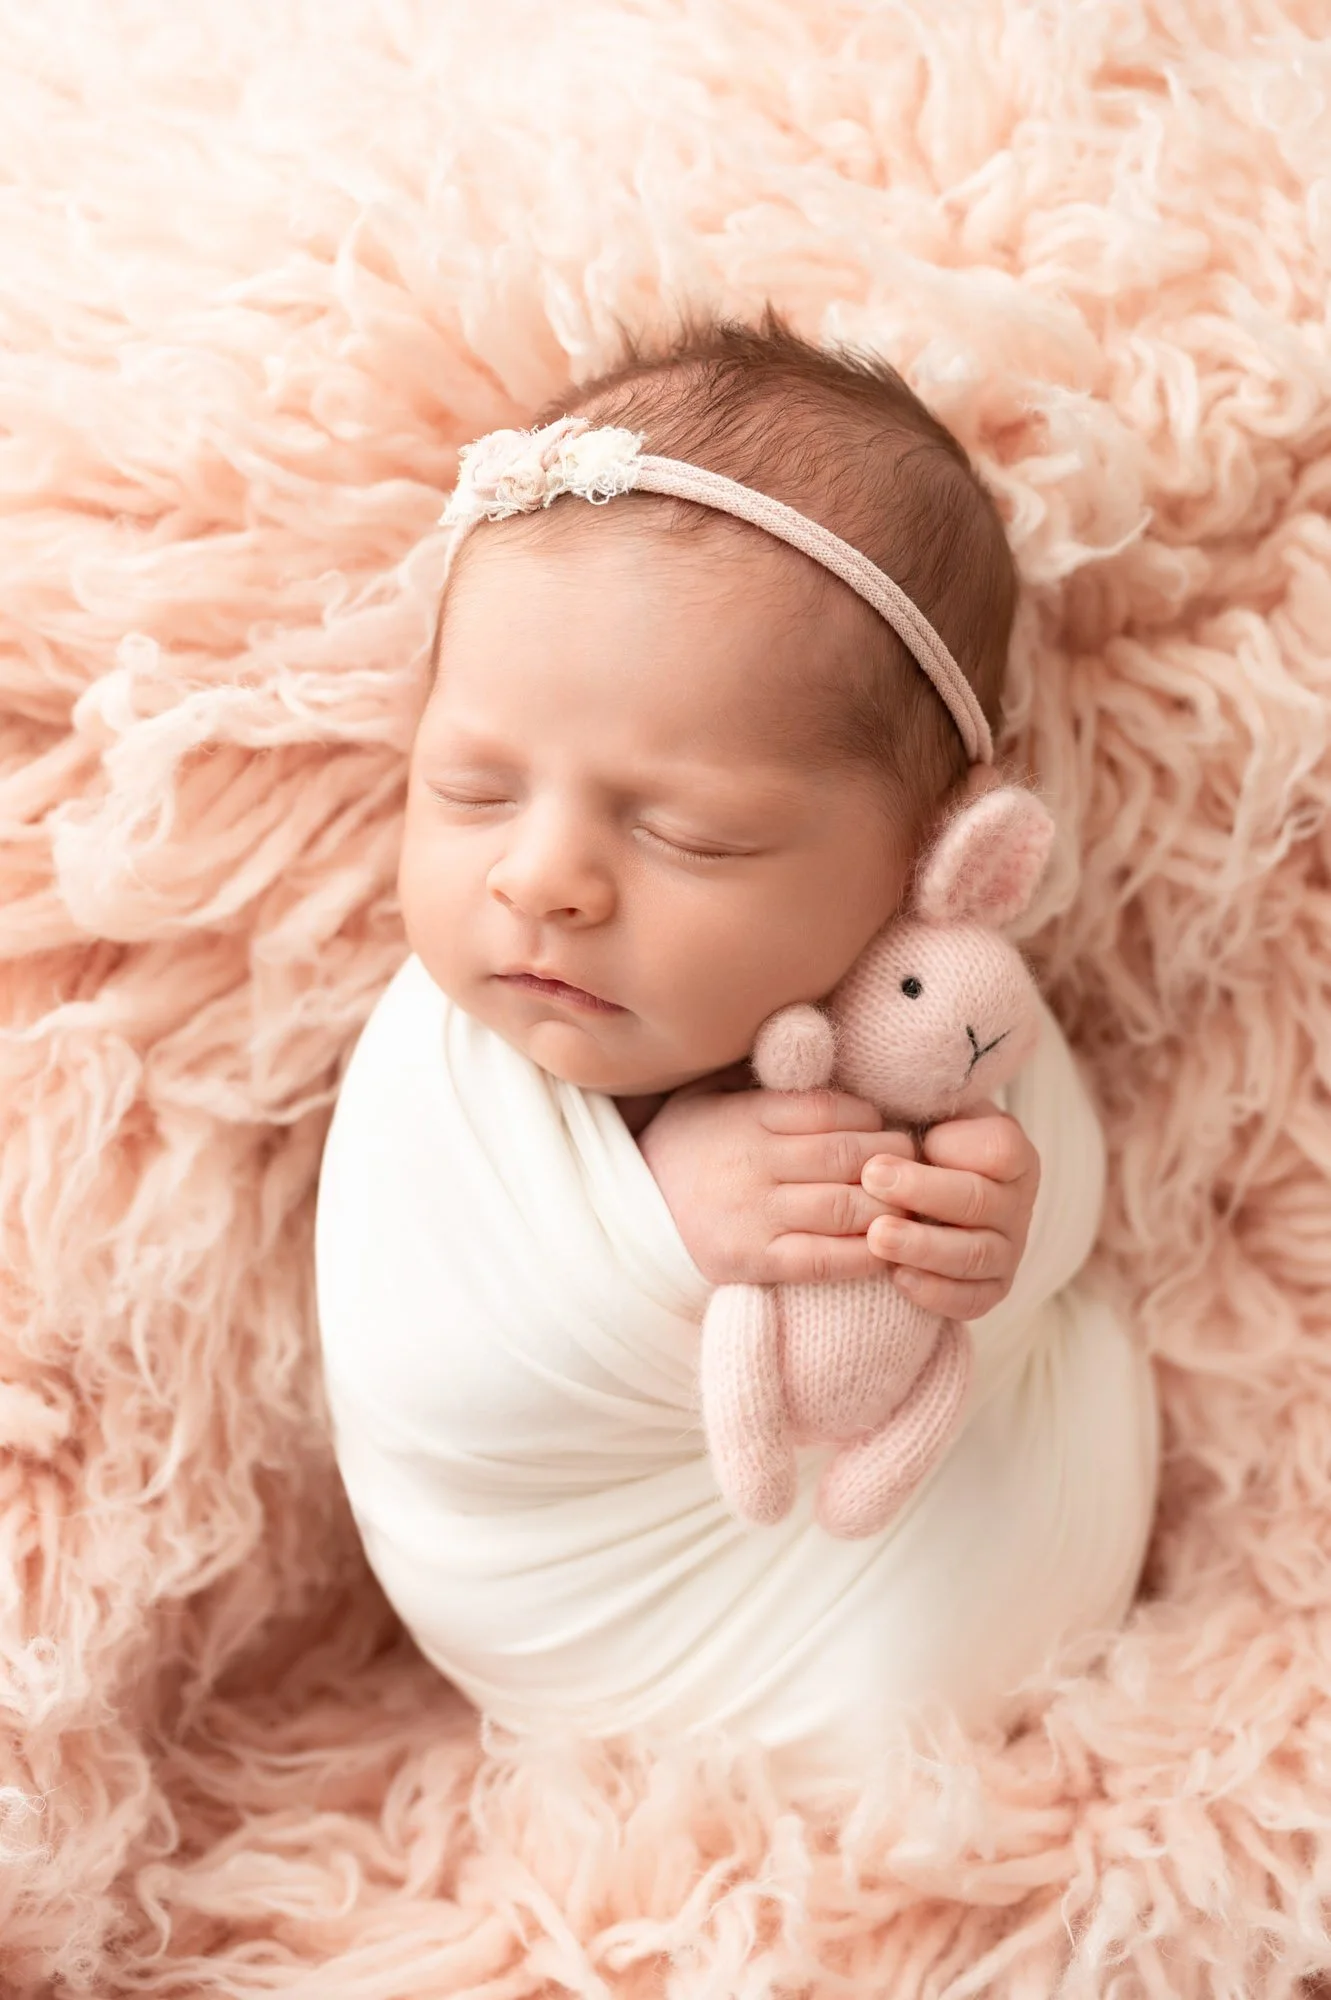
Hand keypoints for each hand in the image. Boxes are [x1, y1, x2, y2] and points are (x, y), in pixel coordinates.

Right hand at [637, 1084, 915, 1287]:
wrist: (628, 1216)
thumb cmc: (686, 1147)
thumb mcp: (708, 1094)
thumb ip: (760, 1073)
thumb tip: (818, 1036)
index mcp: (745, 1117)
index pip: (828, 1109)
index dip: (871, 1117)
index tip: (888, 1125)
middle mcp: (752, 1163)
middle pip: (847, 1157)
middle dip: (894, 1160)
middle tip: (917, 1163)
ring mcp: (753, 1215)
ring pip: (845, 1207)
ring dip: (891, 1206)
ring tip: (911, 1202)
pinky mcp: (753, 1261)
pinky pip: (824, 1259)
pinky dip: (866, 1254)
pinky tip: (888, 1246)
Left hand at [861, 1101, 1039, 1320]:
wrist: (924, 1191)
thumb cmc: (917, 1140)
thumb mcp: (928, 1110)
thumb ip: (922, 1100)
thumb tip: (898, 1089)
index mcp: (1013, 1153)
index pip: (998, 1151)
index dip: (951, 1147)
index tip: (899, 1140)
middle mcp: (1018, 1204)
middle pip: (979, 1202)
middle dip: (923, 1190)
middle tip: (872, 1177)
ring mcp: (1009, 1251)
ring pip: (973, 1255)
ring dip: (923, 1247)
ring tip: (876, 1236)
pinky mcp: (992, 1289)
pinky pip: (971, 1301)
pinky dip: (935, 1293)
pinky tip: (896, 1278)